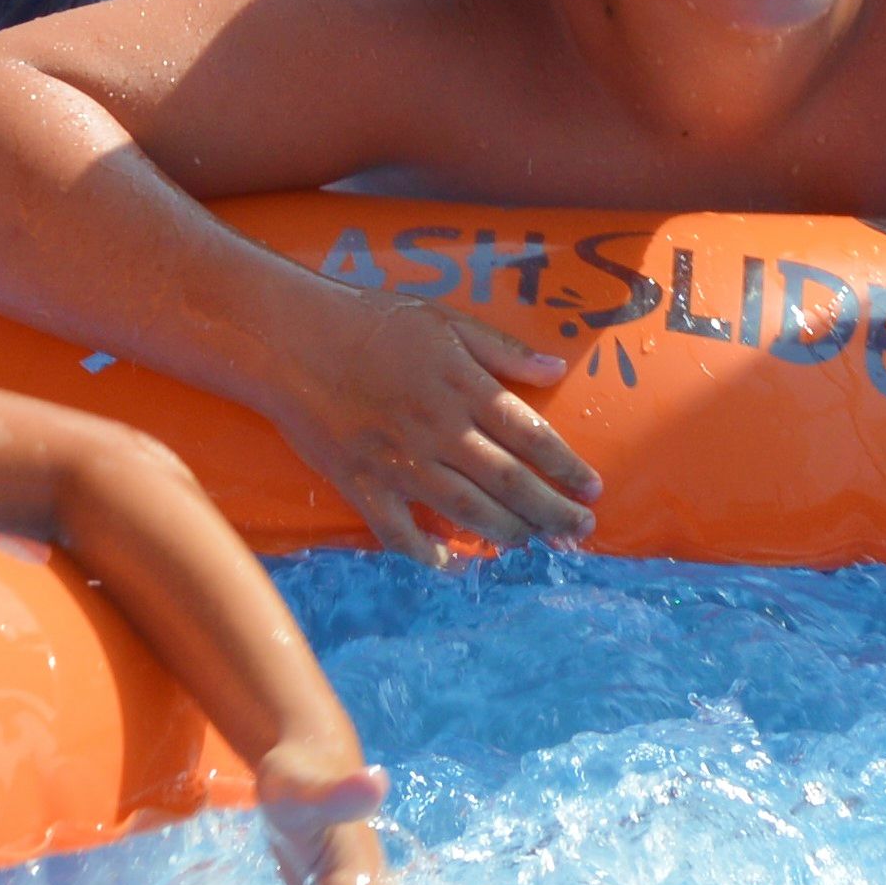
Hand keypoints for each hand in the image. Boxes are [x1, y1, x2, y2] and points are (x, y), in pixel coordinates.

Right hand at [262, 288, 598, 556]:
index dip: (568, 466)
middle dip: (553, 511)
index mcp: (464, 387)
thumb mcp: (444, 320)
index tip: (593, 487)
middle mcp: (440, 430)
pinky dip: (426, 553)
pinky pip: (399, 530)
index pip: (532, 436)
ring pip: (466, 511)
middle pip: (510, 482)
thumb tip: (556, 371)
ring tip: (531, 542)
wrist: (292, 338)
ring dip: (506, 532)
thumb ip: (502, 349)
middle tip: (580, 529)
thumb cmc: (371, 322)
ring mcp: (400, 462)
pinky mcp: (362, 482)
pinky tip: (450, 564)